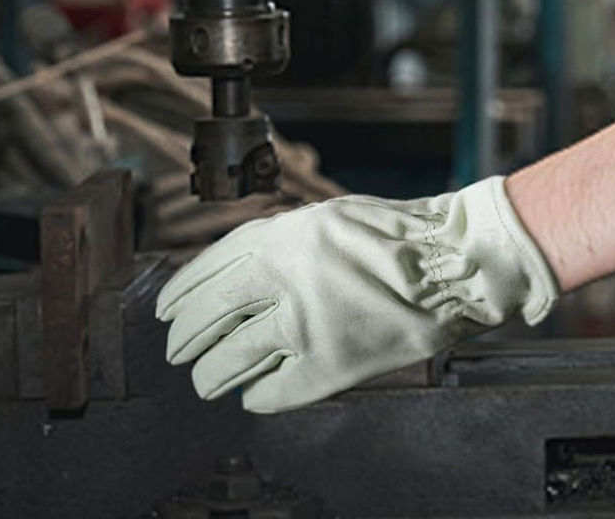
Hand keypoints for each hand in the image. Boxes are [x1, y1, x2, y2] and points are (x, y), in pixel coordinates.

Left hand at [156, 177, 557, 413]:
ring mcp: (304, 327)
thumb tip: (233, 273)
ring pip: (228, 362)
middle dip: (184, 340)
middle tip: (179, 349)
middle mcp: (282, 281)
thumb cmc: (392, 236)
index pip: (205, 274)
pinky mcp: (329, 368)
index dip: (178, 296)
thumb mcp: (323, 218)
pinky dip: (256, 395)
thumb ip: (275, 243)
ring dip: (210, 375)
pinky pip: (271, 393)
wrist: (448, 265)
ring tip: (207, 378)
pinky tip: (255, 392)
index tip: (166, 310)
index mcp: (279, 238)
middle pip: (206, 321)